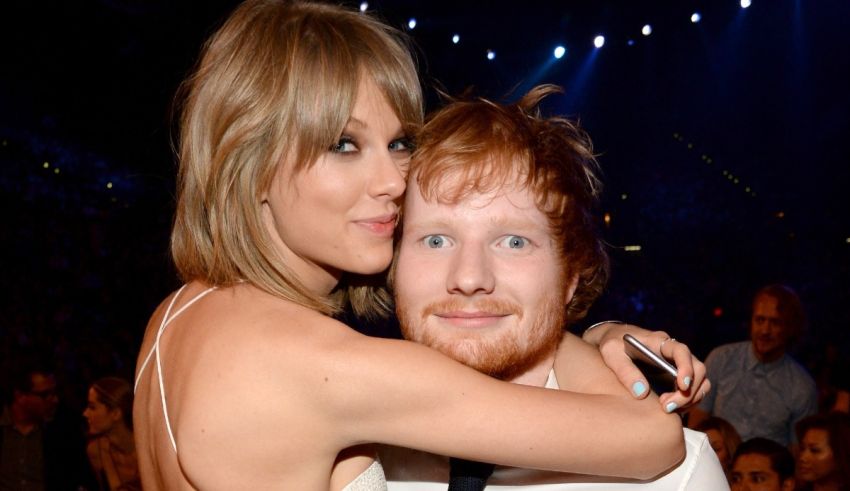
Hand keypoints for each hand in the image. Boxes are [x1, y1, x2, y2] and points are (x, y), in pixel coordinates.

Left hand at [583, 322, 709, 412]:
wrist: (614, 344)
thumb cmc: (612, 343)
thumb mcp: (611, 351)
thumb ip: (624, 370)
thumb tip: (641, 392)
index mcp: (659, 342)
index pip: (681, 351)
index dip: (686, 368)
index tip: (682, 386)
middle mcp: (674, 353)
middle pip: (698, 370)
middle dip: (689, 391)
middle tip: (666, 406)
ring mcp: (678, 366)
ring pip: (700, 383)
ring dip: (689, 399)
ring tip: (666, 409)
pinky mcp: (676, 379)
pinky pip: (692, 392)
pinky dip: (686, 403)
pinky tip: (668, 409)